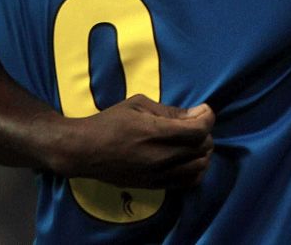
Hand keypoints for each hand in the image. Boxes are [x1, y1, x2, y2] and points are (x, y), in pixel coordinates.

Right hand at [49, 95, 214, 188]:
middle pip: (202, 148)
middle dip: (205, 132)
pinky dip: (195, 170)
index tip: (203, 110)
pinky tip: (187, 158)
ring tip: (192, 141)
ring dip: (202, 152)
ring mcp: (156, 175)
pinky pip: (187, 183)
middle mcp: (159, 157)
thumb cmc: (110, 122)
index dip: (207, 117)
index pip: (198, 130)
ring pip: (199, 167)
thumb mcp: (139, 104)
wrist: (83, 151)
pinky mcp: (153, 186)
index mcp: (154, 133)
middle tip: (195, 123)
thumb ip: (169, 111)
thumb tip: (195, 115)